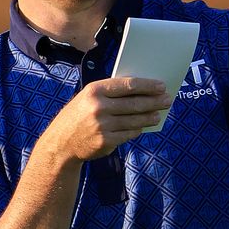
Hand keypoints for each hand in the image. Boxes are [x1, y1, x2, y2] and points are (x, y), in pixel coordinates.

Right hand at [39, 77, 171, 162]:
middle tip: (167, 100)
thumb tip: (141, 91)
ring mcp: (102, 125)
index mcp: (94, 90)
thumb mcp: (87, 98)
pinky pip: (128, 133)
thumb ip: (110, 93)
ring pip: (134, 120)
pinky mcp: (105, 141)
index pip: (128, 85)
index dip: (147, 85)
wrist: (61, 143)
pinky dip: (137, 129)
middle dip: (154, 102)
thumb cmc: (78, 116)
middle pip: (134, 103)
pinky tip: (142, 126)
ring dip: (150, 117)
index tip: (161, 86)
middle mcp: (98, 107)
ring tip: (158, 115)